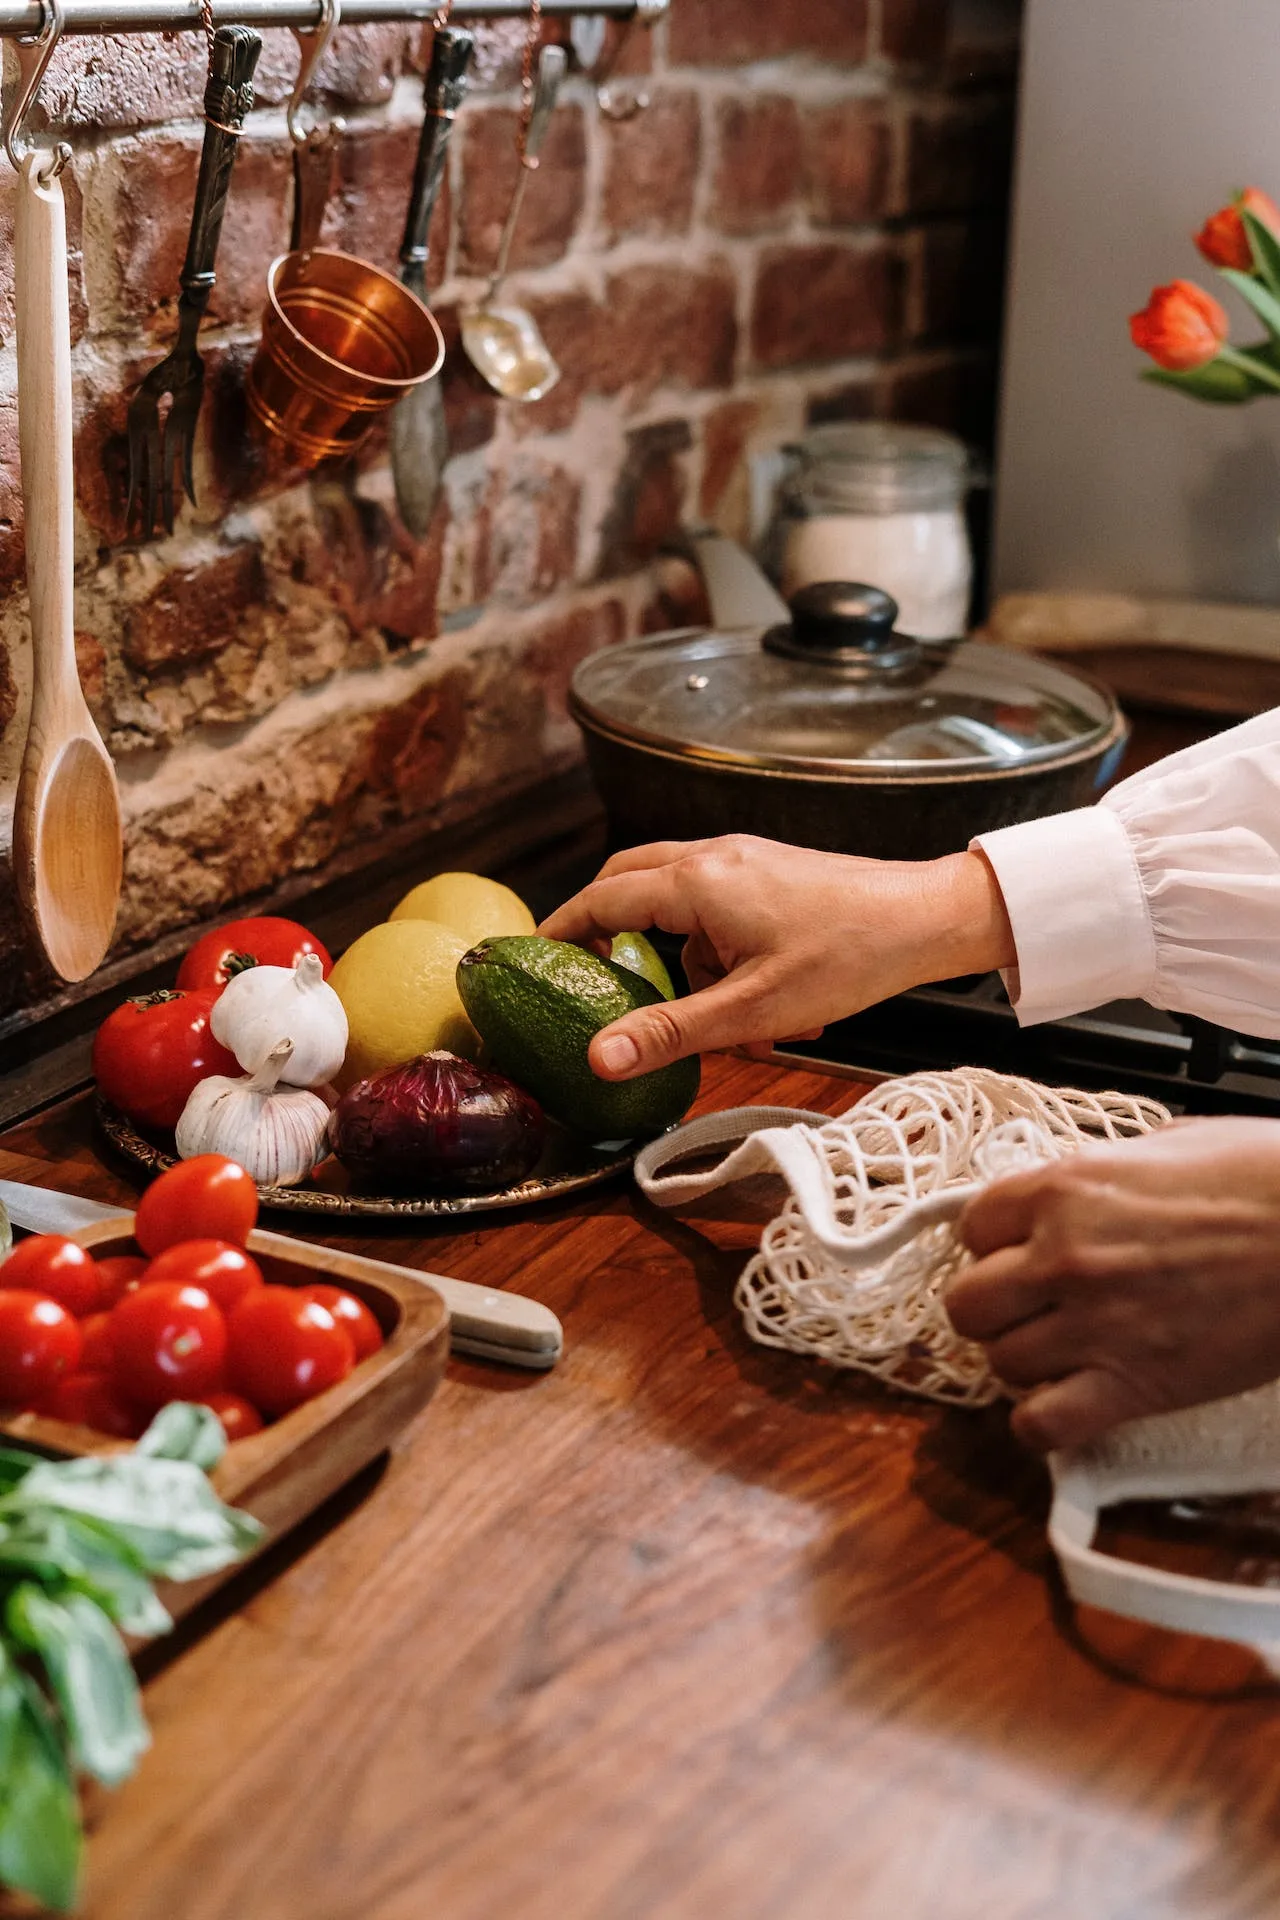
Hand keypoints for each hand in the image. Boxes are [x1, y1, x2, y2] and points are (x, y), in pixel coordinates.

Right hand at [539, 835, 1013, 1079]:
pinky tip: (763, 1003)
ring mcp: (743, 860)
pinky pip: (717, 909)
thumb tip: (599, 1057)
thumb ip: (669, 1031)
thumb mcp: (752, 1009)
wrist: (927, 920)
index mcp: (697, 881)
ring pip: (676, 902)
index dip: (559, 931)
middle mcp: (713, 856)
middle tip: (590, 978)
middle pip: (627, 882)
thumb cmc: (850, 957)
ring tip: (724, 1019)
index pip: (600, 898)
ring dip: (682, 959)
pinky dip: (718, 953)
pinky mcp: (769, 874)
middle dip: (606, 931)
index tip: (529, 957)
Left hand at [946, 1118, 1279, 1452]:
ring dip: (1025, 1362)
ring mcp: (1093, 1326)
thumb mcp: (1163, 1148)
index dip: (994, 1245)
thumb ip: (1097, 1181)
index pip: (972, 1227)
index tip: (1019, 1252)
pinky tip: (1068, 1404)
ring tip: (1064, 1353)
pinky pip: (1041, 1425)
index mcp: (1063, 1189)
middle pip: (968, 1304)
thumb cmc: (1263, 1177)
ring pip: (1001, 1364)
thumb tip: (1073, 1201)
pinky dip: (1042, 1423)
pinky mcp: (1135, 1387)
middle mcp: (1061, 1258)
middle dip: (995, 1308)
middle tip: (1033, 1307)